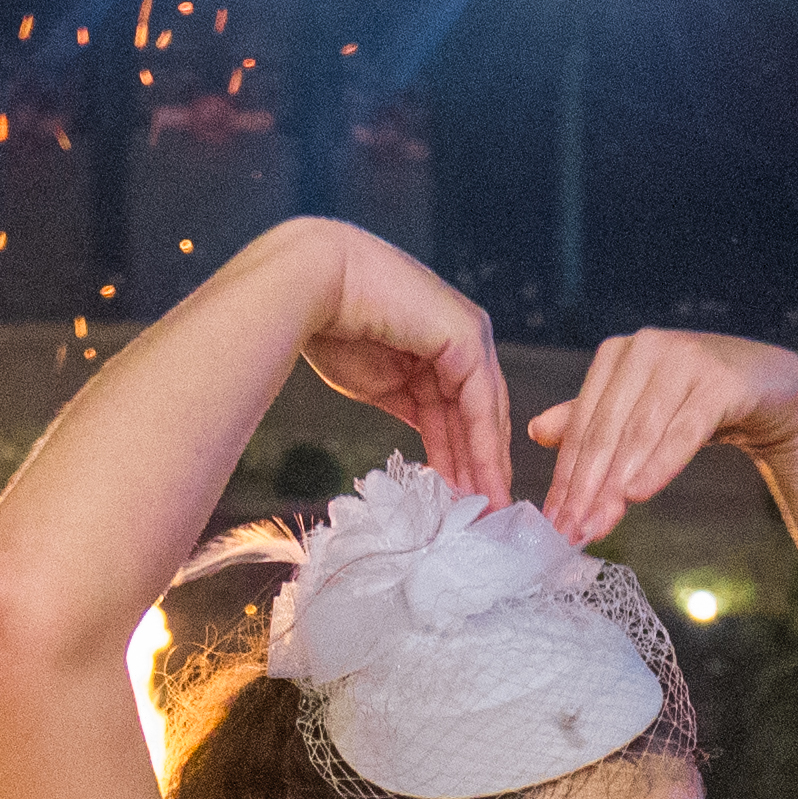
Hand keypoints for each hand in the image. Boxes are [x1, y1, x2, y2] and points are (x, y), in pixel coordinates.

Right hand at [280, 223, 513, 499]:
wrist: (312, 284)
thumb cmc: (330, 326)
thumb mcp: (380, 384)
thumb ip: (410, 407)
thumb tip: (428, 446)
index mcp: (439, 342)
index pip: (461, 407)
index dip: (463, 455)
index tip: (463, 498)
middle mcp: (461, 337)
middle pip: (478, 413)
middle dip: (480, 466)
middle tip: (483, 514)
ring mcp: (469, 334)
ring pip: (485, 412)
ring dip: (485, 465)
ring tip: (485, 510)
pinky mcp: (468, 337)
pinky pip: (481, 404)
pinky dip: (483, 448)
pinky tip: (483, 483)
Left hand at [528, 332, 797, 536]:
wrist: (771, 389)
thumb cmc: (698, 402)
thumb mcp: (641, 410)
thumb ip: (593, 419)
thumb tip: (537, 432)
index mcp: (617, 354)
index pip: (583, 426)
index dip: (565, 477)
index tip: (554, 524)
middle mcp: (646, 349)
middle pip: (606, 431)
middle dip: (586, 488)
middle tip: (571, 533)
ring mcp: (683, 359)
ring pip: (639, 433)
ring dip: (615, 484)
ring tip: (598, 525)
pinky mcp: (719, 381)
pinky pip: (683, 431)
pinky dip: (659, 463)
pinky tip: (638, 494)